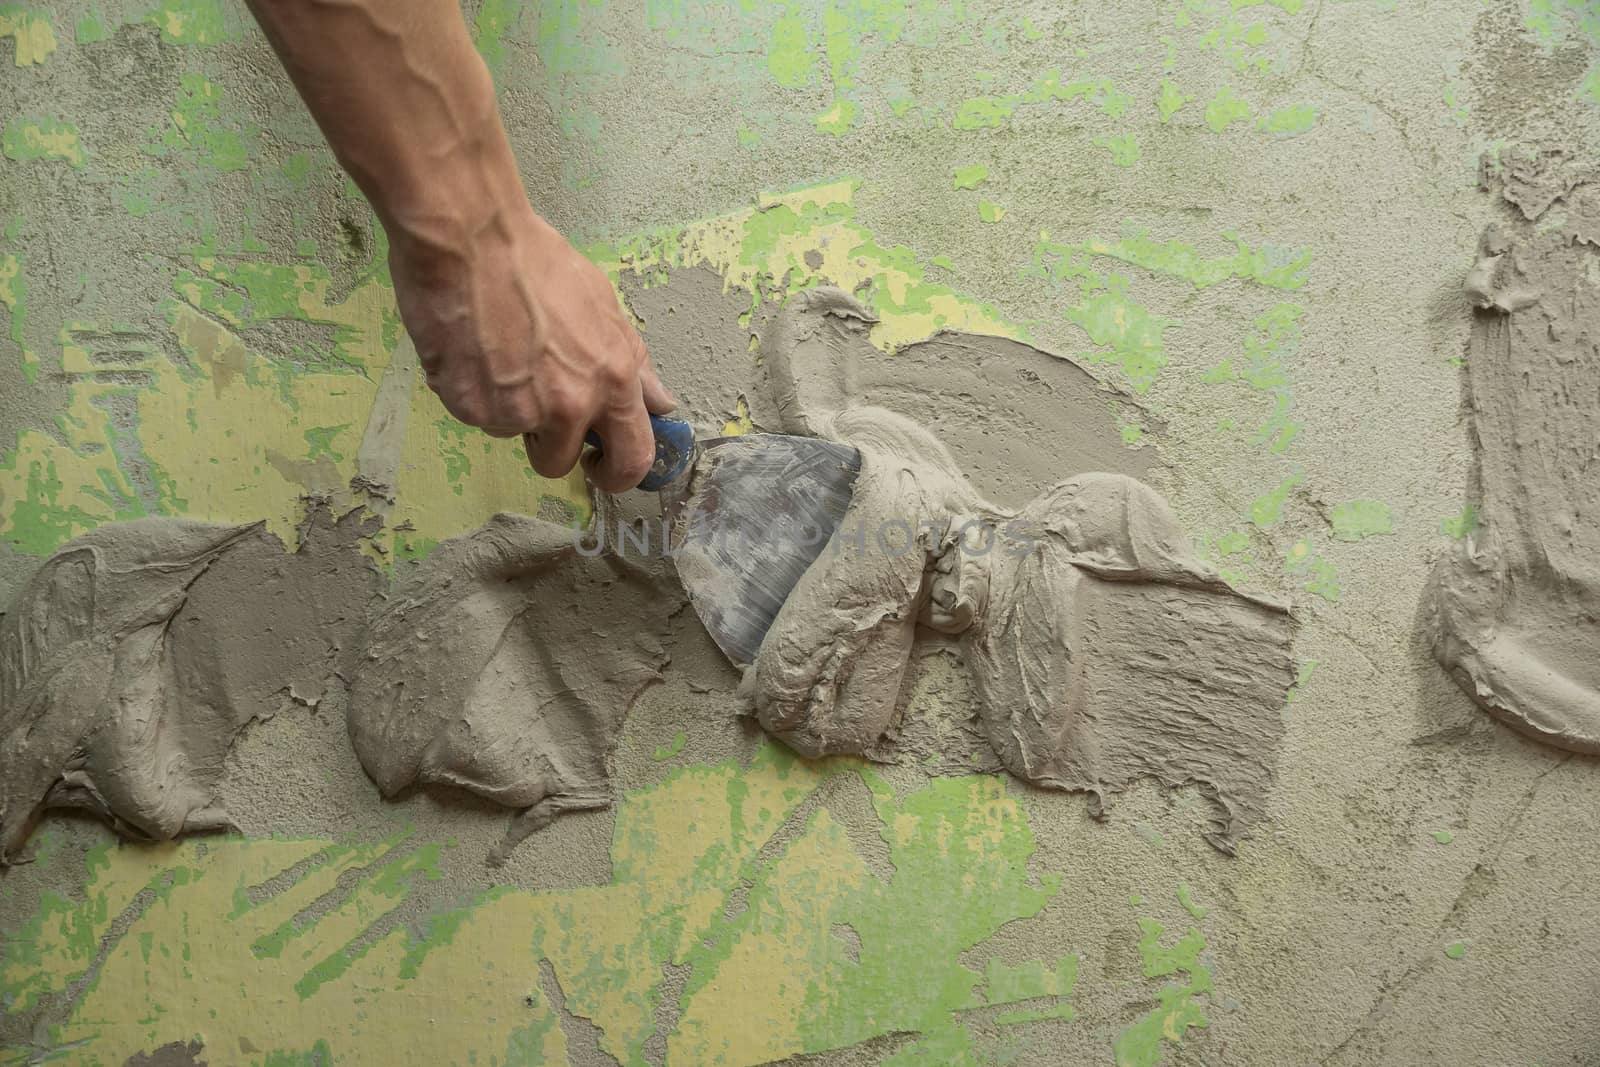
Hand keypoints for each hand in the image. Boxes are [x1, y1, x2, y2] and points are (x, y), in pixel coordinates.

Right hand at [390, 206, 673, 492]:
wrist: (469, 239)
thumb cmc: (539, 261)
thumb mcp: (604, 305)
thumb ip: (633, 362)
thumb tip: (661, 403)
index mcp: (611, 381)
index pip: (633, 457)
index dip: (619, 473)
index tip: (601, 465)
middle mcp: (568, 406)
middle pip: (560, 462)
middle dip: (552, 448)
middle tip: (538, 414)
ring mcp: (516, 411)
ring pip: (513, 434)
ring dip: (509, 410)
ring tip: (499, 355)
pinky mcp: (469, 407)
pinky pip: (476, 415)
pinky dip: (473, 392)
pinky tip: (472, 349)